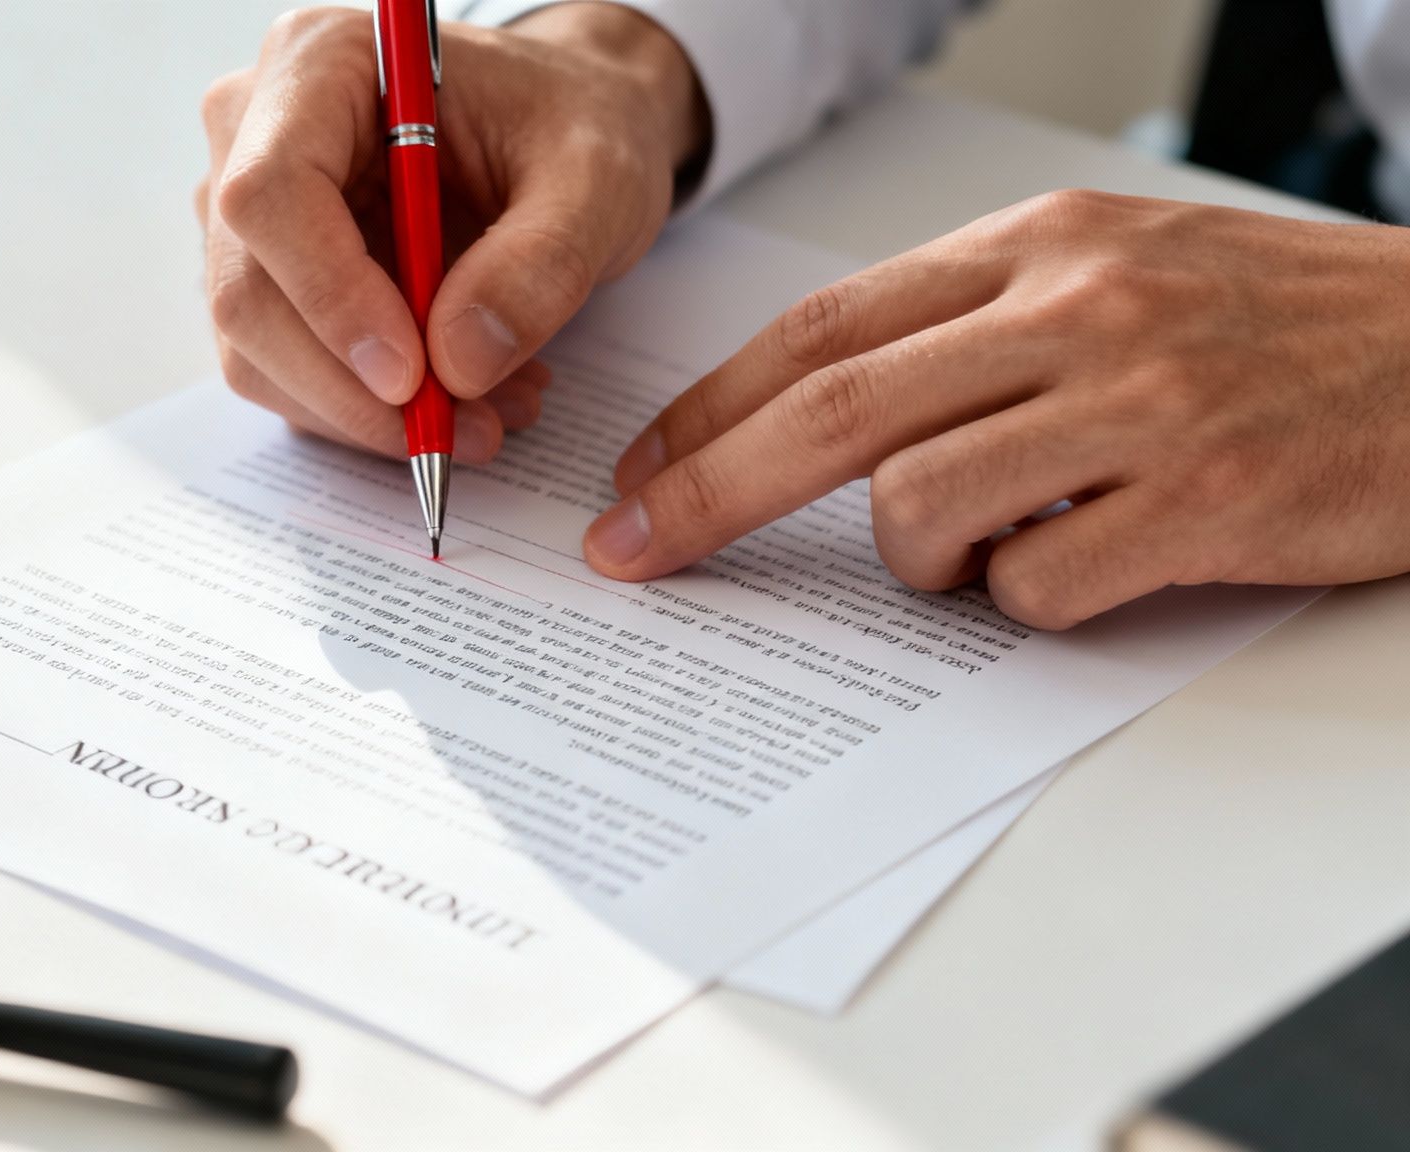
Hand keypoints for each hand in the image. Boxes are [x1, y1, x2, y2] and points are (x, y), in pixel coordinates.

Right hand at [198, 4, 706, 461]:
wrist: (566, 134)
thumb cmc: (573, 126)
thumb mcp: (598, 180)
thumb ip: (540, 263)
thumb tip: (458, 364)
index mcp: (321, 63)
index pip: (270, 195)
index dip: (330, 297)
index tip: (412, 377)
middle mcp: (256, 130)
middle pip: (248, 291)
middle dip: (352, 389)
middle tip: (467, 429)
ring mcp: (250, 213)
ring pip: (258, 352)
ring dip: (367, 414)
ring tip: (490, 412)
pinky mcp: (270, 280)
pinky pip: (288, 374)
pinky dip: (368, 412)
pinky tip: (461, 399)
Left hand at [586, 190, 1409, 628]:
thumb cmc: (1267, 323)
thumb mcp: (1109, 270)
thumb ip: (969, 331)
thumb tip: (816, 425)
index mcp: (1036, 244)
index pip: (821, 330)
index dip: (708, 409)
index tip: (640, 474)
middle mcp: (1076, 308)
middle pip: (831, 414)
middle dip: (707, 493)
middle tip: (633, 552)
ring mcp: (1140, 402)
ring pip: (923, 507)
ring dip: (915, 561)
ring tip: (984, 552)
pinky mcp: (1203, 499)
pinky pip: (1040, 585)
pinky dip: (1028, 599)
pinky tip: (1088, 564)